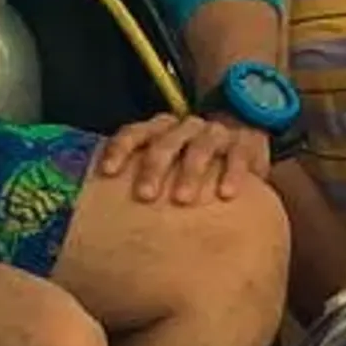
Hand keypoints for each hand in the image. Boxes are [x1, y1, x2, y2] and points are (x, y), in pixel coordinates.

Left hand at [94, 110, 269, 205]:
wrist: (242, 151)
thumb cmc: (192, 173)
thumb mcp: (167, 174)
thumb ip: (141, 184)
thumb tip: (100, 217)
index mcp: (161, 132)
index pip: (135, 132)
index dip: (120, 148)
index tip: (109, 172)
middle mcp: (186, 128)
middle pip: (165, 142)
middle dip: (153, 167)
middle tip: (145, 195)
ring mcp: (215, 134)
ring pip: (200, 147)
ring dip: (190, 172)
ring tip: (182, 199)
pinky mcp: (245, 143)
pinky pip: (237, 155)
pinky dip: (232, 173)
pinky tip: (226, 194)